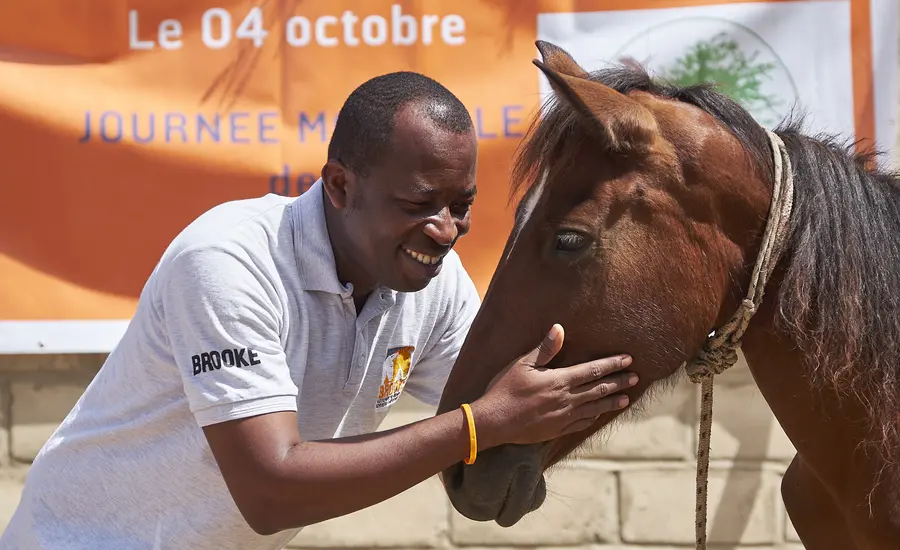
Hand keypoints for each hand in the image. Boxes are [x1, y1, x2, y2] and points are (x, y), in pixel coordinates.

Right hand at [470, 324, 636, 447]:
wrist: (493, 422)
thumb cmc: (504, 390)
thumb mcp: (522, 365)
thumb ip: (544, 349)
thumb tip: (559, 329)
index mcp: (559, 380)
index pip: (593, 370)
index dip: (612, 364)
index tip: (628, 360)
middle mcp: (566, 399)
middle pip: (599, 389)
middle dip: (619, 382)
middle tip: (636, 378)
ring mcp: (563, 417)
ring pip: (594, 407)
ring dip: (611, 401)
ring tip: (626, 399)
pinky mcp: (556, 430)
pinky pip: (581, 423)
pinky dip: (593, 417)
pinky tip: (598, 415)